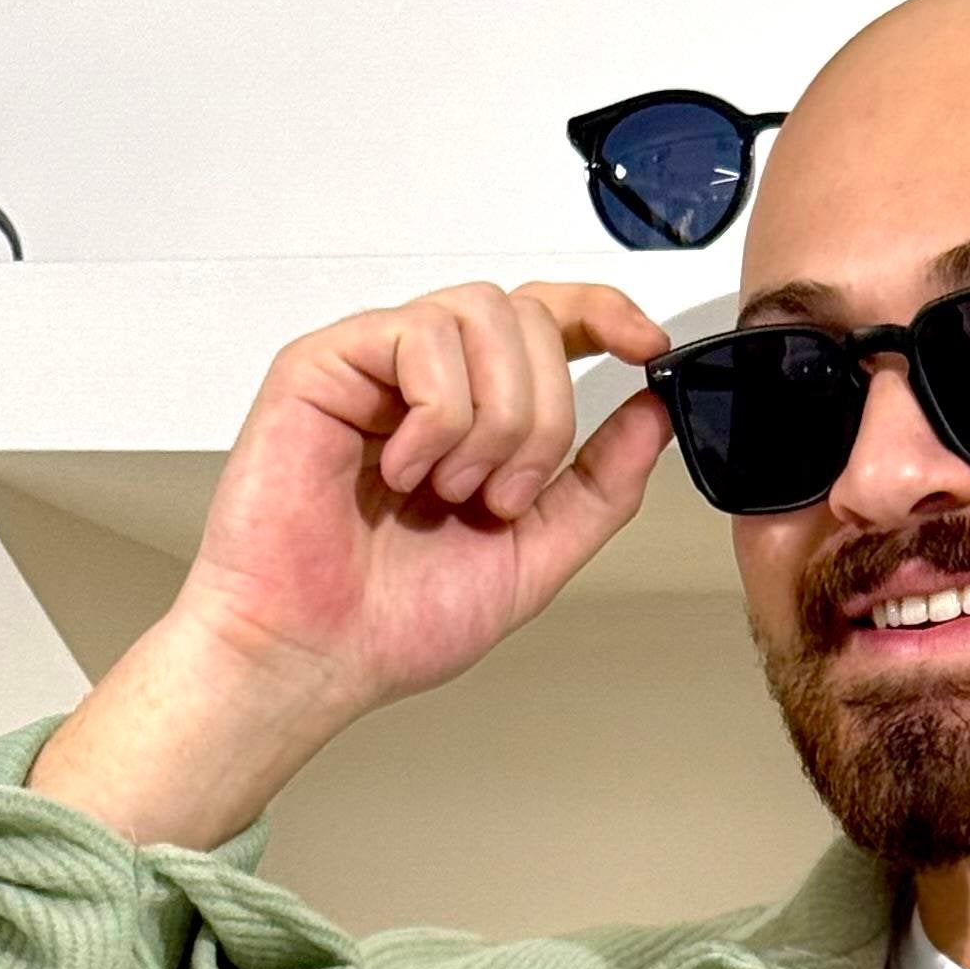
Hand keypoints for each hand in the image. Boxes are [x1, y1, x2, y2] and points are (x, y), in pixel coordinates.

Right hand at [173, 277, 679, 724]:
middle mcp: (428, 379)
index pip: (548, 320)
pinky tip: (404, 470)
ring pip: (483, 314)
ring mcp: (376, 364)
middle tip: (501, 497)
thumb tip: (655, 415)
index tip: (647, 347)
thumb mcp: (535, 556)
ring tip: (450, 490)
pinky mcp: (326, 361)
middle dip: (542, 416)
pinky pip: (420, 336)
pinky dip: (438, 416)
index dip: (602, 313)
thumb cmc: (394, 620)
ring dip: (493, 419)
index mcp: (476, 415)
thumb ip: (600, 485)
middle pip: (528, 317)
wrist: (314, 655)